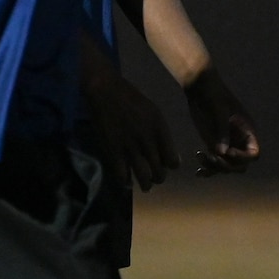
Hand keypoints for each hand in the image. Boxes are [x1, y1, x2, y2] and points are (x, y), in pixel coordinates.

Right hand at [83, 63, 179, 190]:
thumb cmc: (132, 100)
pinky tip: (127, 182)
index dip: (171, 166)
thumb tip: (171, 156)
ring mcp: (130, 146)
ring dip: (146, 185)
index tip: (168, 166)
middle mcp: (147, 140)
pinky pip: (122, 174)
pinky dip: (126, 182)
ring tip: (146, 186)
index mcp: (160, 129)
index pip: (172, 159)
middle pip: (158, 171)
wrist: (106, 92)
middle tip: (156, 179)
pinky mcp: (113, 150)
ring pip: (143, 176)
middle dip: (159, 178)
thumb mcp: (154, 112)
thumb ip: (162, 133)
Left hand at [184, 68, 260, 176]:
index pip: (254, 154)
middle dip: (227, 165)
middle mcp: (239, 140)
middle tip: (212, 156)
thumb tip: (222, 153)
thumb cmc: (213, 95)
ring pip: (226, 167)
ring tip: (200, 157)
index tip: (227, 152)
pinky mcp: (214, 145)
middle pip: (240, 165)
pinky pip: (215, 163)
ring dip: (214, 168)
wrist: (201, 89)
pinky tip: (198, 172)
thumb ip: (222, 131)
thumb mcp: (219, 111)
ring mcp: (227, 144)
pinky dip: (208, 169)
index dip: (243, 157)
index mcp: (247, 130)